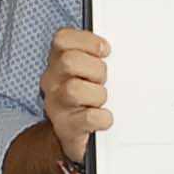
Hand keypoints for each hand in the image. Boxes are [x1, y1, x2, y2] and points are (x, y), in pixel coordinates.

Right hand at [41, 25, 111, 162]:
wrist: (75, 134)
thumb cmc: (86, 98)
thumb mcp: (88, 72)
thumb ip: (97, 56)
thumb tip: (121, 48)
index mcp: (57, 62)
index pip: (62, 39)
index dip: (87, 41)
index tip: (105, 51)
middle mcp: (52, 81)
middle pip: (69, 61)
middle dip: (95, 69)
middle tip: (103, 80)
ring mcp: (56, 104)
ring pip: (75, 89)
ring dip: (98, 94)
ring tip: (101, 101)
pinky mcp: (66, 127)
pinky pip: (89, 118)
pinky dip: (103, 118)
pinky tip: (104, 118)